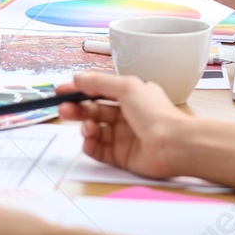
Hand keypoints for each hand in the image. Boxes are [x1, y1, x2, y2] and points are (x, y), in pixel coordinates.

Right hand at [57, 72, 186, 180]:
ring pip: (94, 130)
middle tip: (64, 109)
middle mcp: (126, 116)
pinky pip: (97, 150)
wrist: (173, 145)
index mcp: (130, 96)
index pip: (99, 91)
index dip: (79, 90)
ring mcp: (123, 137)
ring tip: (87, 127)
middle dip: (77, 109)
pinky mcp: (120, 156)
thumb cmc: (157, 114)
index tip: (62, 90)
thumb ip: (99, 82)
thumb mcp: (127, 87)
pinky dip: (90, 145)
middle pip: (93, 110)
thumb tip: (78, 78)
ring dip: (85, 127)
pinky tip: (90, 140)